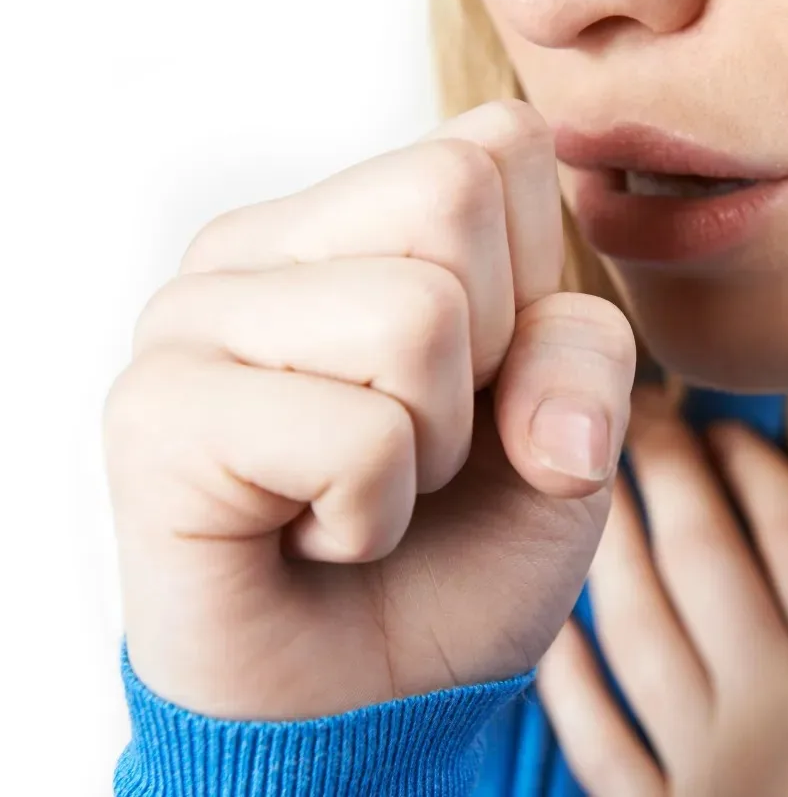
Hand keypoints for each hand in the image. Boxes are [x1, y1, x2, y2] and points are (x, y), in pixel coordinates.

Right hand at [105, 100, 637, 718]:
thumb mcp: (570, 444)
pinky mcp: (155, 415)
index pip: (499, 144)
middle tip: (420, 447)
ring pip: (415, 315)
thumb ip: (585, 362)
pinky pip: (356, 434)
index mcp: (353, 217)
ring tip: (366, 491)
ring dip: (431, 452)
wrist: (372, 690)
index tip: (483, 384)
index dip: (538, 287)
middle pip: (454, 196)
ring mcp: (192, 319)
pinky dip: (373, 516)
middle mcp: (259, 245)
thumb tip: (542, 397)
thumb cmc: (461, 550)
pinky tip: (312, 534)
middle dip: (487, 364)